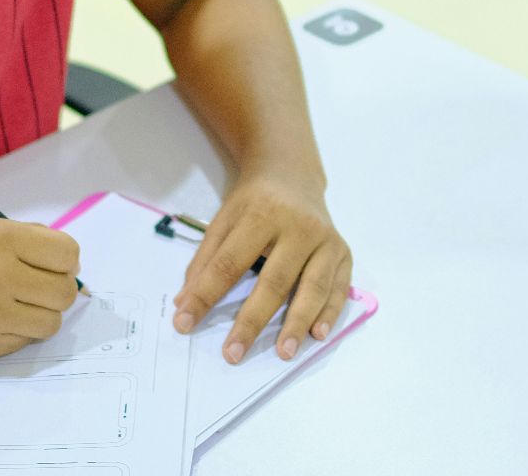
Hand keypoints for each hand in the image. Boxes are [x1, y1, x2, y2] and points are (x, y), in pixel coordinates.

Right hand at [0, 218, 80, 361]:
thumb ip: (24, 240)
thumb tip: (68, 260)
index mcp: (0, 239)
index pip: (66, 253)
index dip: (66, 260)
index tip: (55, 264)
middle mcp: (0, 276)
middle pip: (65, 292)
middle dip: (58, 288)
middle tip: (39, 286)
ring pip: (52, 322)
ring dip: (42, 313)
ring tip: (20, 304)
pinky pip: (27, 341)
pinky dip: (20, 331)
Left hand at [171, 171, 352, 364]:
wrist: (292, 173)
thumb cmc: (253, 201)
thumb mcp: (223, 219)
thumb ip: (205, 261)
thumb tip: (185, 305)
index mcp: (262, 214)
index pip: (229, 263)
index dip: (205, 295)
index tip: (184, 324)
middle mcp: (299, 226)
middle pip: (274, 281)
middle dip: (252, 321)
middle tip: (233, 354)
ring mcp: (326, 240)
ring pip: (312, 287)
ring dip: (297, 323)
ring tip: (282, 353)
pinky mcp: (343, 252)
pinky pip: (338, 287)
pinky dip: (329, 313)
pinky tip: (317, 335)